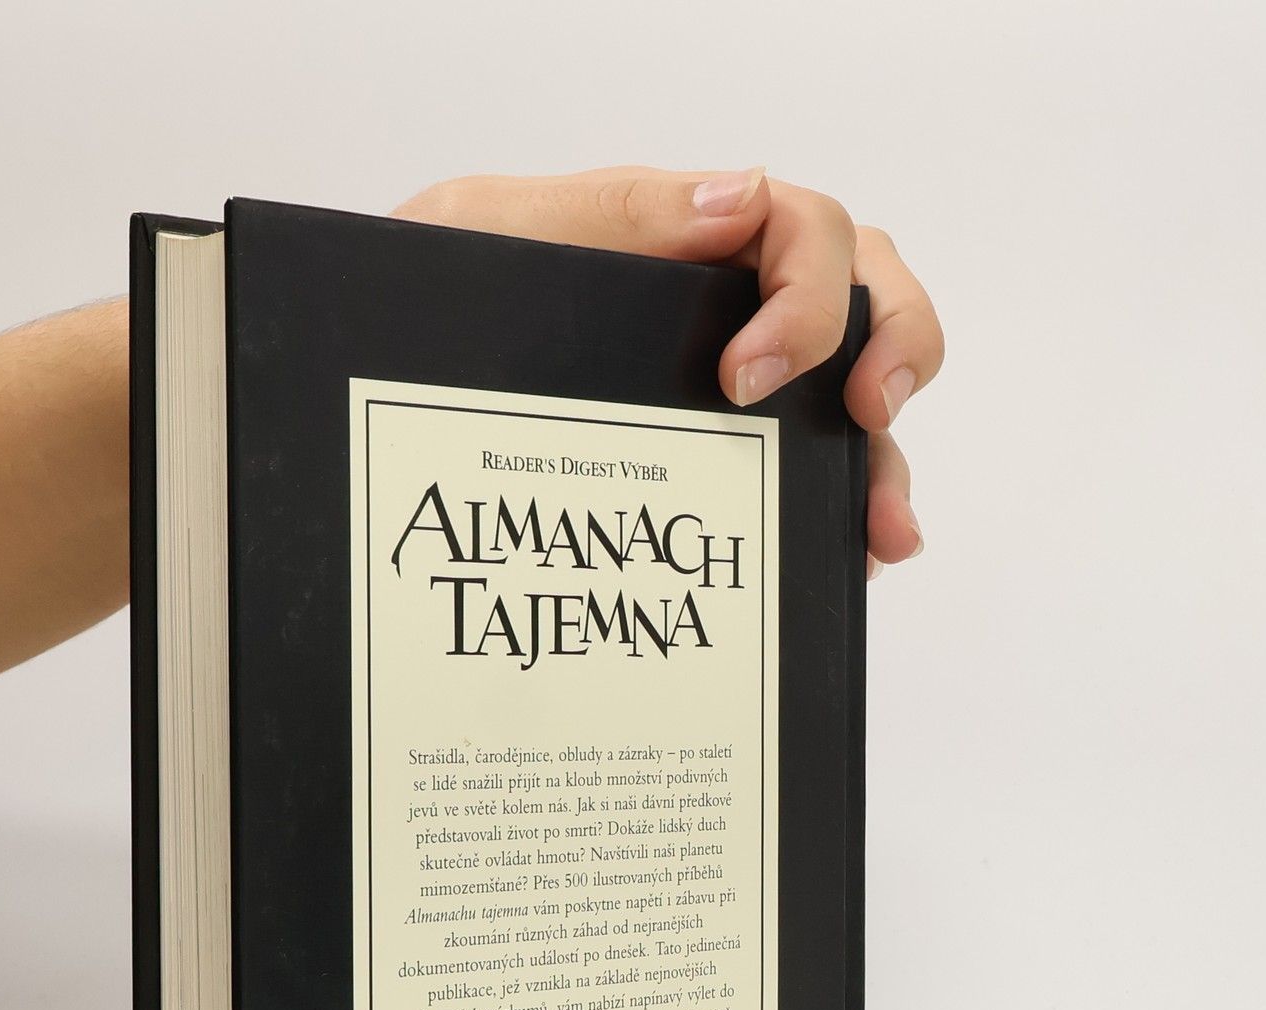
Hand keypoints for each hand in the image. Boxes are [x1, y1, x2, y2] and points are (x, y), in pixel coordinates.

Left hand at [395, 167, 941, 580]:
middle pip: (861, 292)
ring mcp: (722, 381)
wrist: (370, 372)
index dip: (810, 293)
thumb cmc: (424, 288)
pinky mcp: (709, 450)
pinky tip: (844, 553)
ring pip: (847, 389)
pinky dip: (837, 503)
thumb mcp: (490, 229)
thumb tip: (739, 199)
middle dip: (895, 344)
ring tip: (883, 533)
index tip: (749, 376)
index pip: (803, 226)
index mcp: (678, 237)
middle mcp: (719, 302)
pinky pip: (800, 465)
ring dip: (881, 456)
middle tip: (867, 416)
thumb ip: (612, 210)